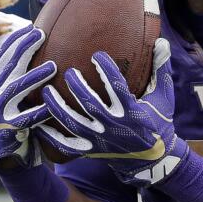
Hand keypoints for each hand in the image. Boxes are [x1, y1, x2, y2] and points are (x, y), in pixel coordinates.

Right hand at [0, 25, 55, 171]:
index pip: (1, 56)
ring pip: (17, 89)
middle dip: (25, 48)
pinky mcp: (8, 127)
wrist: (0, 147)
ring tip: (53, 66)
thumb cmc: (8, 113)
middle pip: (9, 66)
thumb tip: (29, 42)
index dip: (16, 40)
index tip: (32, 28)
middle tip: (42, 35)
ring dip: (35, 76)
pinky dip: (41, 109)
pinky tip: (53, 102)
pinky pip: (28, 117)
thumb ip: (11, 72)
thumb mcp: (3, 90)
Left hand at [39, 37, 186, 185]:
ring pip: (74, 124)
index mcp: (132, 112)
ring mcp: (100, 140)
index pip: (117, 88)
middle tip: (68, 72)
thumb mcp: (164, 97)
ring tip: (46, 91)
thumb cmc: (158, 122)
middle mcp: (115, 127)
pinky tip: (38, 122)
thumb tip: (160, 41)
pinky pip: (66, 145)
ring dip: (58, 108)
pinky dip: (51, 136)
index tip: (97, 55)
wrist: (152, 160)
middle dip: (77, 87)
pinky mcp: (91, 150)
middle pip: (91, 105)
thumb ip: (161, 69)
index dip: (107, 70)